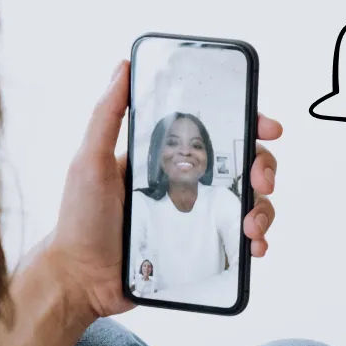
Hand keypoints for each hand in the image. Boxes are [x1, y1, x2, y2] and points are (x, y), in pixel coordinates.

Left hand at [45, 61, 283, 319]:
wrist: (81, 279)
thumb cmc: (79, 220)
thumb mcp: (90, 161)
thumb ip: (107, 115)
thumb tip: (123, 66)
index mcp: (163, 157)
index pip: (213, 130)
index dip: (246, 124)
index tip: (266, 127)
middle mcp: (183, 183)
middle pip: (241, 164)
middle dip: (264, 167)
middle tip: (262, 179)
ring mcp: (193, 216)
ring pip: (247, 202)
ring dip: (263, 208)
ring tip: (251, 225)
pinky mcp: (198, 248)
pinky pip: (237, 240)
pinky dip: (255, 240)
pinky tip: (253, 247)